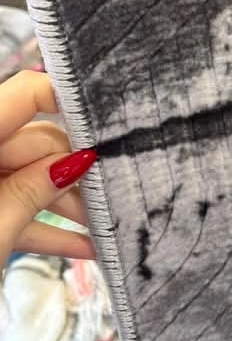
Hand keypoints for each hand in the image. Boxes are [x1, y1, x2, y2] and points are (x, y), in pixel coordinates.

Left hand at [0, 70, 96, 266]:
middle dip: (71, 171)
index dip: (67, 101)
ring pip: (24, 177)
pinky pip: (8, 208)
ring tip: (102, 230)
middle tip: (111, 202)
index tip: (110, 128)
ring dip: (61, 204)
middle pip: (31, 141)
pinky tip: (81, 247)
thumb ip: (32, 191)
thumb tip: (77, 160)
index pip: (25, 93)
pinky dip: (38, 225)